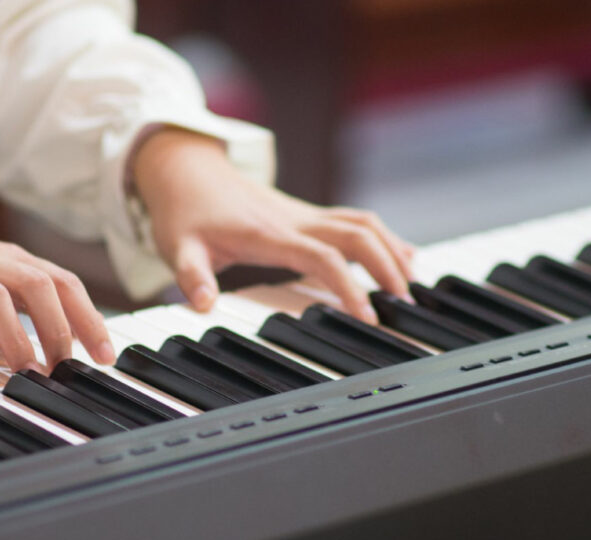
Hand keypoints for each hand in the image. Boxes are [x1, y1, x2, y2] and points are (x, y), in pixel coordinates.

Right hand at [0, 230, 114, 384]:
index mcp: (14, 260)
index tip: (105, 355)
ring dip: (16, 338)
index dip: (88, 317)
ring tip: (28, 373)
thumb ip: (34, 300)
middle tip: (65, 368)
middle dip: (57, 328)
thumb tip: (76, 337)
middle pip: (36, 285)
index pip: (63, 282)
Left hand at [133, 128, 414, 323]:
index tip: (368, 316)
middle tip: (406, 305)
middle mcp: (295, 219)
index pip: (323, 257)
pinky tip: (400, 255)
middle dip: (388, 267)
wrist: (187, 171)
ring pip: (363, 222)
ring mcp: (304, 214)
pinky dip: (382, 237)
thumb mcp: (178, 246)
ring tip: (412, 285)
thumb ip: (192, 276)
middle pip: (358, 234)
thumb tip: (204, 305)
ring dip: (391, 249)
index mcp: (269, 233)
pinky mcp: (306, 214)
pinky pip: (355, 220)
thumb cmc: (185, 212)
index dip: (349, 286)